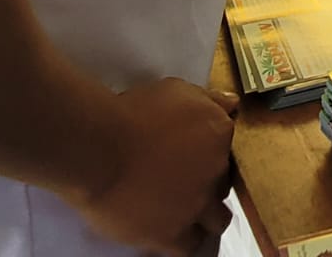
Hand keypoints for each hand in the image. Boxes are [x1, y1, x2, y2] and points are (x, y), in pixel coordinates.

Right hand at [63, 78, 237, 256]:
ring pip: (217, 219)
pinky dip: (183, 240)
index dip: (208, 152)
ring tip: (181, 210)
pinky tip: (169, 232)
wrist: (101, 148)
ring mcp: (197, 205)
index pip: (225, 147)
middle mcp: (216, 170)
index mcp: (218, 133)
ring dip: (204, 216)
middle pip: (223, 183)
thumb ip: (208, 99)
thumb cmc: (133, 113)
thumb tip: (231, 104)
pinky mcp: (174, 234)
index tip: (190, 153)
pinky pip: (190, 245)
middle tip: (182, 180)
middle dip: (207, 182)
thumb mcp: (176, 90)